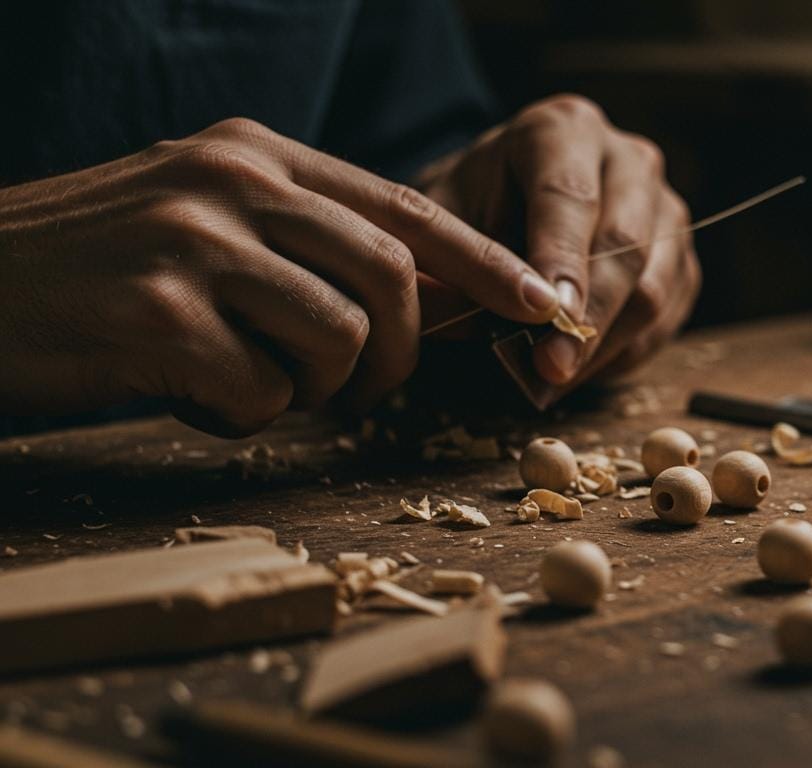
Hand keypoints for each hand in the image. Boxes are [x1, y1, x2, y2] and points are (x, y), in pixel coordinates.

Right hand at [0, 118, 558, 435]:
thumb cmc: (91, 270)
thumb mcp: (198, 217)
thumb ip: (298, 240)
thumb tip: (411, 301)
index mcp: (253, 152)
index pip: (407, 207)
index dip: (487, 263)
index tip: (541, 305)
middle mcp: (231, 181)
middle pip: (394, 275)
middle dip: (400, 352)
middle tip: (362, 391)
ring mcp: (192, 242)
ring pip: (340, 337)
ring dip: (314, 388)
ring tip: (246, 385)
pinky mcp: (156, 315)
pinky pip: (260, 391)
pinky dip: (239, 415)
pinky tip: (184, 394)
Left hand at [420, 94, 700, 385]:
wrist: (504, 200)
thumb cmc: (469, 208)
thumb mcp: (443, 216)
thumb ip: (464, 259)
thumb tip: (492, 320)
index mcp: (563, 129)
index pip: (570, 196)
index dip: (562, 259)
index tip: (549, 316)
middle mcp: (628, 159)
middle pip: (626, 244)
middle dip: (589, 316)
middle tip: (551, 368)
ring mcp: (665, 207)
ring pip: (655, 287)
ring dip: (606, 344)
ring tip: (556, 379)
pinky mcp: (680, 255)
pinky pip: (668, 316)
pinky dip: (625, 352)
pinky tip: (581, 368)